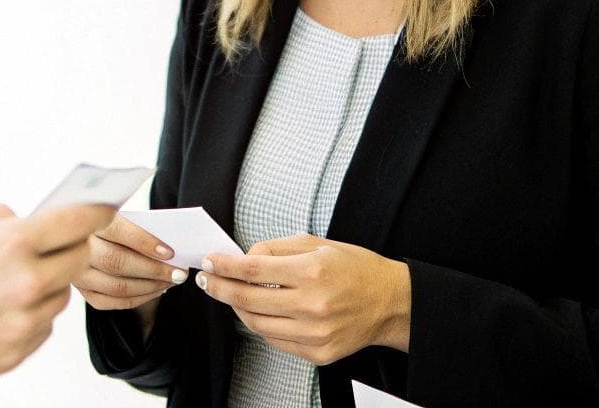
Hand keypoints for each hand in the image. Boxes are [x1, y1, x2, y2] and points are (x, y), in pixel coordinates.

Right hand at [0, 202, 115, 388]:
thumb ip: (1, 219)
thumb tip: (30, 219)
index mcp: (12, 244)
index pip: (79, 221)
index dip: (95, 211)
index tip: (102, 208)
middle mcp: (25, 283)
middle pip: (79, 259)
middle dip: (67, 250)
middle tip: (46, 248)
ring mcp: (22, 323)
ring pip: (60, 297)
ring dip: (45, 287)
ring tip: (5, 285)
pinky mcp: (16, 354)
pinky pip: (42, 329)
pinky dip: (29, 317)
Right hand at [73, 213, 188, 309]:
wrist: (80, 231)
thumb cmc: (107, 219)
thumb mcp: (116, 213)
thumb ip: (137, 226)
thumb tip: (168, 247)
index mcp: (85, 219)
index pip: (117, 232)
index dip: (145, 243)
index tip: (170, 252)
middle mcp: (75, 248)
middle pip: (117, 263)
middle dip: (154, 270)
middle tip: (179, 272)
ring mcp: (75, 273)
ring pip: (116, 286)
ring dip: (150, 286)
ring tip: (172, 281)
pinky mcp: (82, 291)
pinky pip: (111, 302)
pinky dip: (138, 298)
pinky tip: (156, 290)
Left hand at [196, 233, 409, 364]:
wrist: (390, 302)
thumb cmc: (356, 269)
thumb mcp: (318, 244)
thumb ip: (278, 249)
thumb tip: (245, 258)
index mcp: (312, 272)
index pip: (253, 270)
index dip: (225, 266)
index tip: (210, 262)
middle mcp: (312, 305)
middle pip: (248, 300)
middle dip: (221, 288)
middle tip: (208, 280)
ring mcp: (314, 334)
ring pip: (257, 324)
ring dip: (237, 308)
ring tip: (230, 294)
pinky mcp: (317, 353)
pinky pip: (276, 340)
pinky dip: (261, 325)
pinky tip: (257, 312)